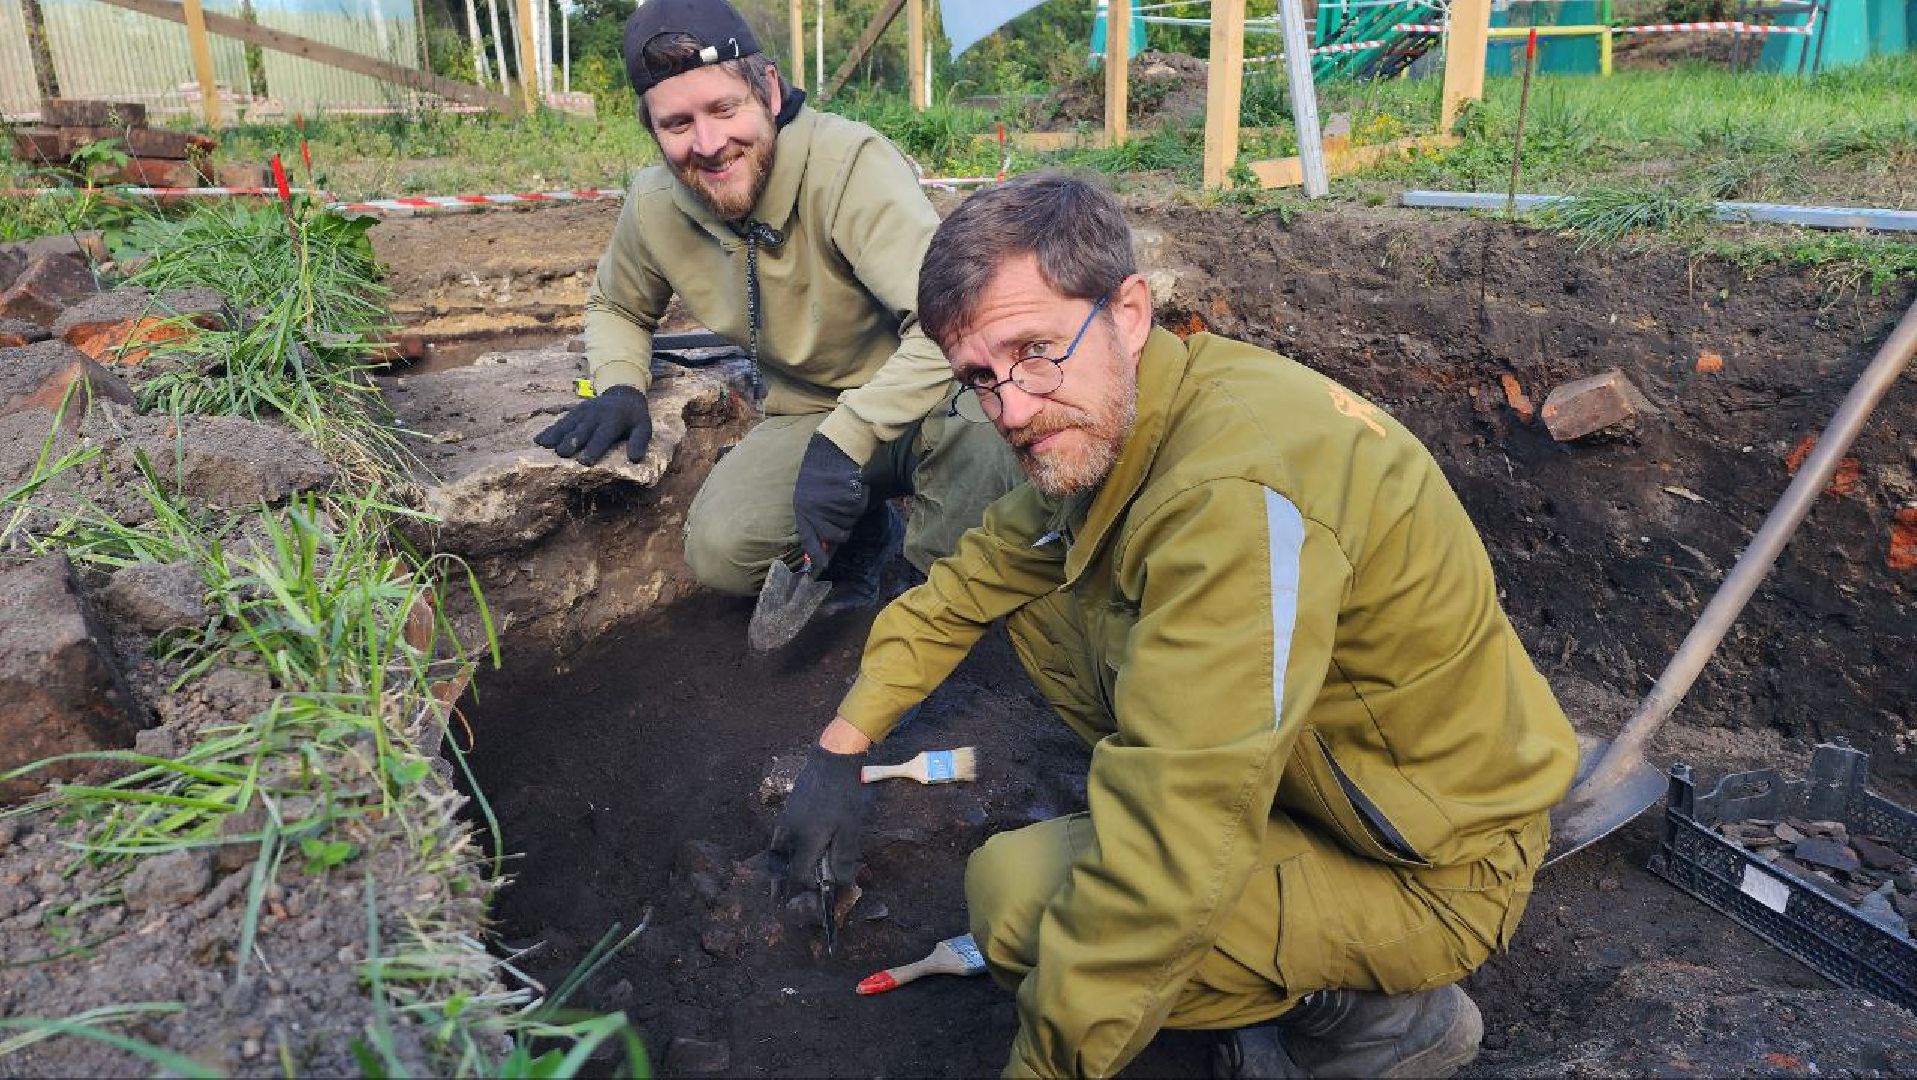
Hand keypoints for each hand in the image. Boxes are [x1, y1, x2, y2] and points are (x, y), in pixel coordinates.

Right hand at [533, 384, 651, 464]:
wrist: (623, 395)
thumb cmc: (634, 418)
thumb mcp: (644, 428)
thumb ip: (639, 442)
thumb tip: (635, 459)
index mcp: (614, 419)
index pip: (603, 435)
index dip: (594, 448)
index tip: (584, 462)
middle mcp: (596, 414)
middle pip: (582, 430)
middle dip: (572, 441)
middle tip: (562, 454)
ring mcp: (583, 412)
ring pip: (568, 424)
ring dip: (556, 435)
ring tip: (544, 447)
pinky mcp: (575, 411)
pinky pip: (561, 421)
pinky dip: (549, 430)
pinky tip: (538, 440)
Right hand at [766, 743, 867, 899]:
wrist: (835, 756)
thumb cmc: (846, 793)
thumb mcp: (851, 829)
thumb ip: (844, 858)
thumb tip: (841, 884)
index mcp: (805, 839)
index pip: (799, 875)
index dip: (805, 891)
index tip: (813, 900)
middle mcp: (790, 831)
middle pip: (780, 865)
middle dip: (780, 885)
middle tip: (777, 900)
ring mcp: (787, 818)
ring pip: (777, 850)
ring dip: (779, 868)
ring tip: (780, 881)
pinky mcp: (789, 808)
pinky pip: (781, 836)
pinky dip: (782, 850)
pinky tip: (791, 851)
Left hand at [792, 433, 866, 571]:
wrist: (830, 449)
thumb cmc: (821, 476)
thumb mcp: (809, 498)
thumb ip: (815, 520)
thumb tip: (826, 548)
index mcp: (802, 510)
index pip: (809, 539)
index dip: (817, 555)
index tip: (823, 566)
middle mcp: (813, 510)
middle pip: (837, 535)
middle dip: (844, 529)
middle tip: (843, 514)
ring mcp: (829, 504)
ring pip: (850, 521)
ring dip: (852, 510)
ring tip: (844, 493)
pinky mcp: (844, 496)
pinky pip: (858, 507)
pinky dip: (860, 498)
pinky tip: (852, 485)